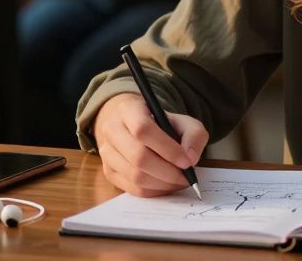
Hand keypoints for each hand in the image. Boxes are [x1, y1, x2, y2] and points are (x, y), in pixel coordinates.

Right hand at [93, 93, 208, 197]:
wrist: (135, 127)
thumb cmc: (161, 124)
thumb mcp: (183, 121)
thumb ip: (194, 135)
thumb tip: (190, 158)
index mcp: (128, 110)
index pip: (143, 130)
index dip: (167, 148)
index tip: (187, 162)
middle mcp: (112, 130)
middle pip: (138, 157)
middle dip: (167, 171)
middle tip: (186, 177)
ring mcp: (106, 153)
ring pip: (135, 176)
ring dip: (163, 184)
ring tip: (179, 181)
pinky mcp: (108, 172)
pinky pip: (133, 189)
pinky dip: (154, 191)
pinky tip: (167, 185)